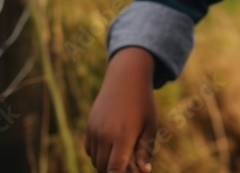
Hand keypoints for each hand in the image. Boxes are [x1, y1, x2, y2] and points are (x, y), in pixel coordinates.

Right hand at [86, 47, 157, 171]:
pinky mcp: (89, 126)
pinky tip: (113, 145)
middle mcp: (104, 135)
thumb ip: (145, 150)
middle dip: (114, 171)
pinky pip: (90, 150)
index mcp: (123, 136)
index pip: (114, 169)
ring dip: (106, 163)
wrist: (126, 77)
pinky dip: (99, 153)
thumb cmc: (143, 103)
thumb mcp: (150, 126)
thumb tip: (144, 171)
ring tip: (123, 154)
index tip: (129, 172)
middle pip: (103, 168)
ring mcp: (94, 130)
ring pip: (95, 160)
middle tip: (130, 165)